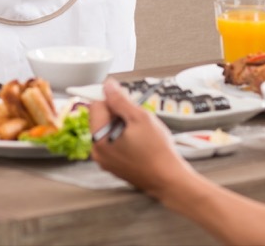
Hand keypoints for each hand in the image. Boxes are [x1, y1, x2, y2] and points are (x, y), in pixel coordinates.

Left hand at [88, 80, 195, 197]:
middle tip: (137, 117)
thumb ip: (120, 100)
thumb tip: (108, 86)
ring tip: (140, 131)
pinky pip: (113, 144)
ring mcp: (105, 160)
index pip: (96, 105)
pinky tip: (139, 141)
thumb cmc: (157, 152)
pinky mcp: (113, 166)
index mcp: (99, 138)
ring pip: (108, 130)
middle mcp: (97, 151)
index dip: (112, 99)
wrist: (168, 179)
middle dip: (117, 113)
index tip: (125, 99)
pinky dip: (123, 138)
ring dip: (121, 125)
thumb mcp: (140, 118)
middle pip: (101, 118)